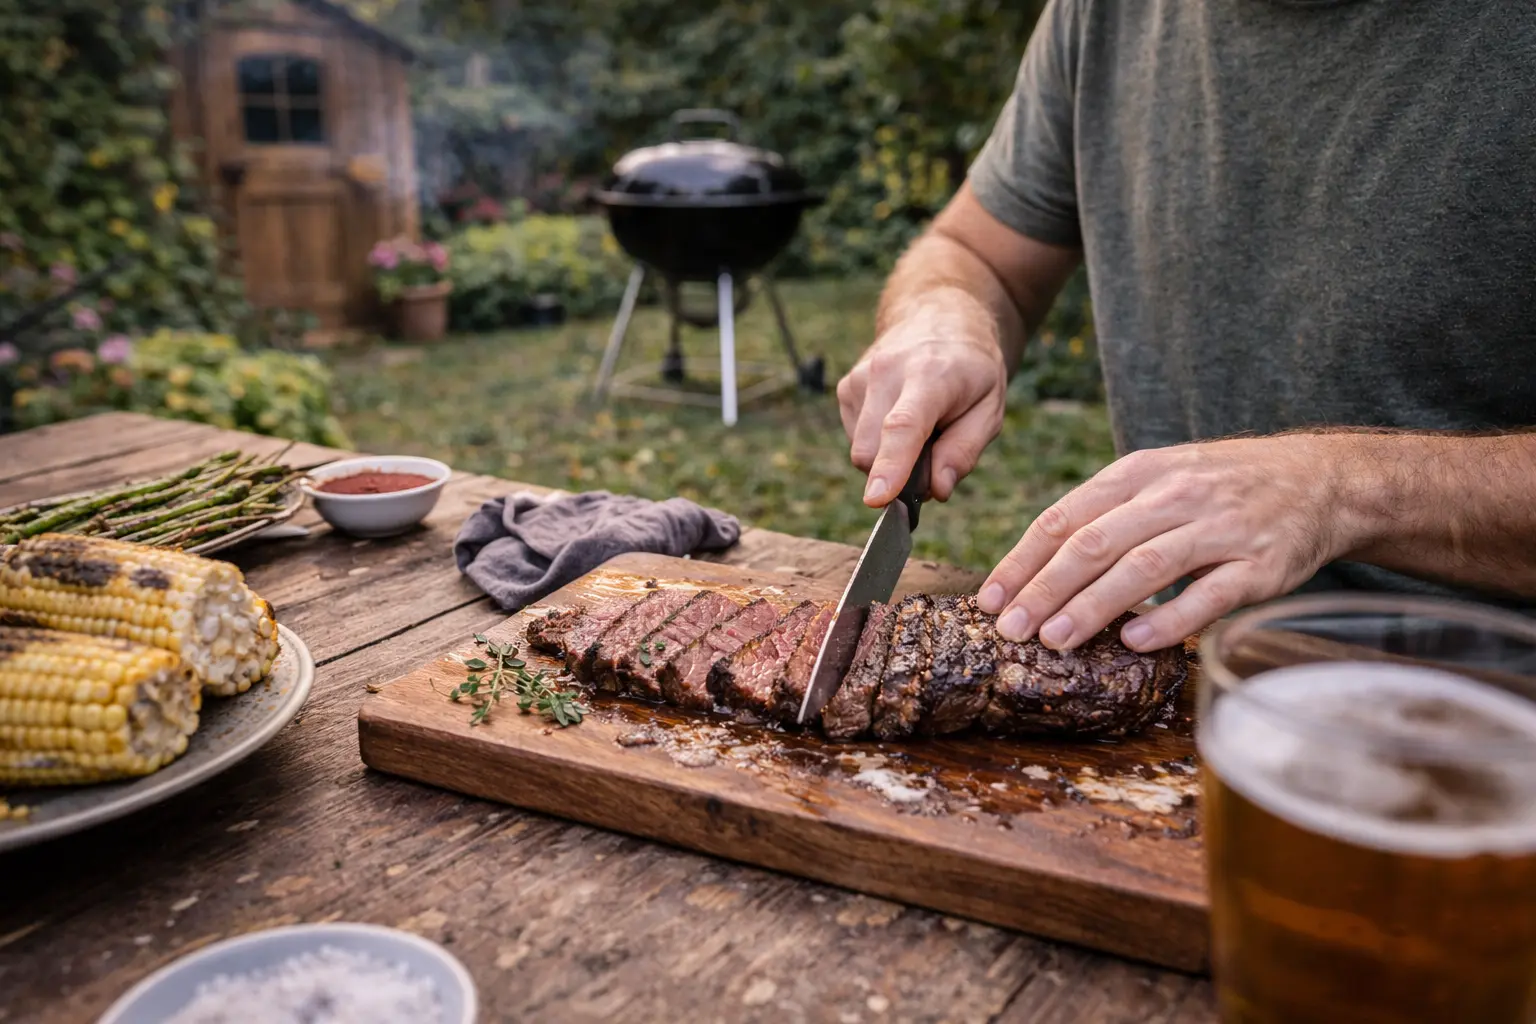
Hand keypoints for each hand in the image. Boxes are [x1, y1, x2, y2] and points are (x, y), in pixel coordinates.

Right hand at [838, 294, 1007, 504]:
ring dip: (889, 457)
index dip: (891, 466)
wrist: (939, 317)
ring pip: (861, 451)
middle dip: (898, 475)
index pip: (903, 426)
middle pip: (871, 451)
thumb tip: (936, 490)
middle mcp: (885, 372)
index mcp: (929, 375)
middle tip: (934, 457)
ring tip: (920, 428)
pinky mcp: (845, 387)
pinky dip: (878, 443)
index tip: (876, 498)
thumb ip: (964, 451)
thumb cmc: (970, 370)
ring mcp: (859, 378)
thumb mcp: (990, 410)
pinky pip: (856, 439)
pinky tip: (898, 418)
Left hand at [976, 435, 1358, 651]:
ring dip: (1093, 606)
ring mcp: (1220, 529)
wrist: (1321, 480)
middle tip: (1010, 629)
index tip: (990, 599)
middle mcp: (1175, 495)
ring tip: (1055, 640)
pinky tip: (1133, 641)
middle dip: (1044, 589)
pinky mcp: (1260, 566)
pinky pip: (1208, 595)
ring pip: (1144, 567)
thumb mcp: (1160, 478)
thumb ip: (1105, 513)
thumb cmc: (1221, 487)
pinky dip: (1168, 619)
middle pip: (1095, 543)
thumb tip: (1037, 567)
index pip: (1065, 517)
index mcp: (1140, 473)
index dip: (1023, 560)